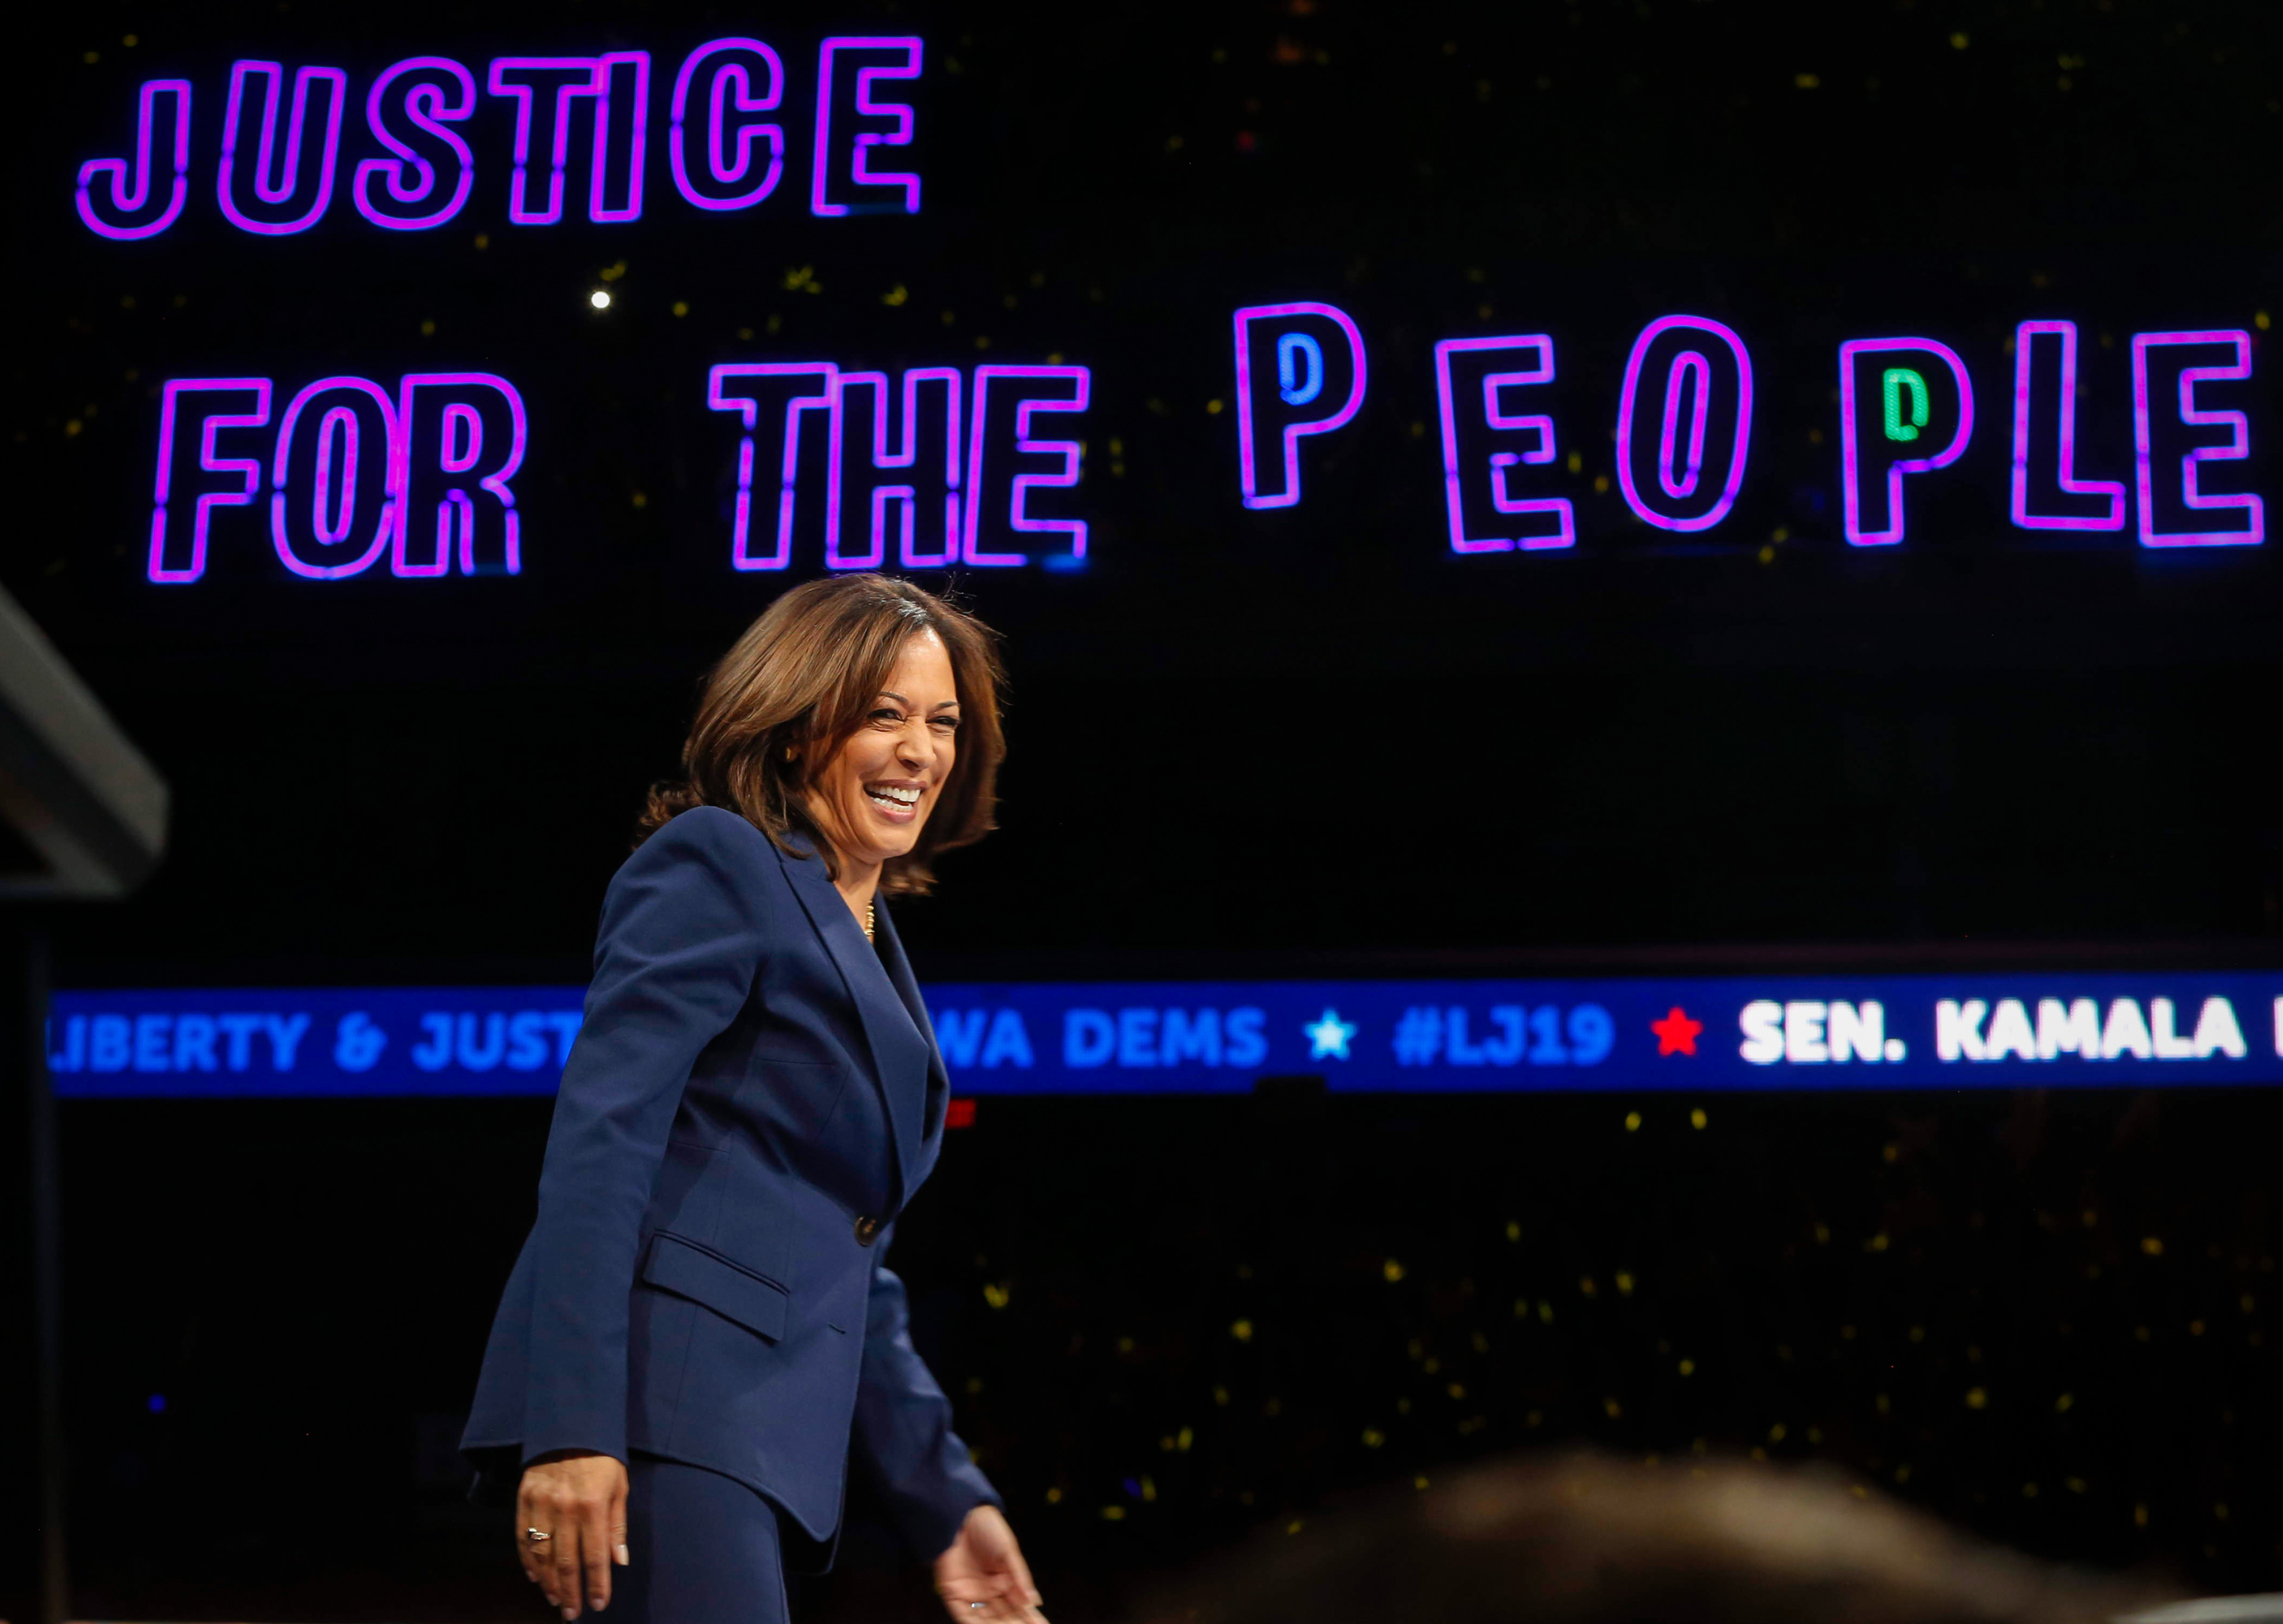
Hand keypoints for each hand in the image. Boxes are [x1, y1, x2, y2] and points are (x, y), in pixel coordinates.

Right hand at [517, 1449, 628, 1618]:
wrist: (569, 1424)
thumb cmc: (601, 1457)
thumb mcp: (619, 1486)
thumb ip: (617, 1526)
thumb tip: (619, 1561)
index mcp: (593, 1506)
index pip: (595, 1556)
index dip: (597, 1584)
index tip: (599, 1604)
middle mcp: (565, 1509)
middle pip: (566, 1562)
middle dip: (570, 1592)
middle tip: (573, 1614)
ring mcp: (541, 1505)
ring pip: (542, 1555)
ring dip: (549, 1582)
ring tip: (556, 1599)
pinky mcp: (524, 1499)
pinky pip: (523, 1537)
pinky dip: (528, 1561)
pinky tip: (535, 1577)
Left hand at [933, 1503, 1045, 1623]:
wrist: (960, 1516)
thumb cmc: (987, 1529)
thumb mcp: (1009, 1551)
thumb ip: (1020, 1577)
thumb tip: (1035, 1601)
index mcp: (1005, 1579)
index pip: (1020, 1604)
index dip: (1030, 1617)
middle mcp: (990, 1589)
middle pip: (1006, 1614)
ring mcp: (973, 1593)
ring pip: (988, 1619)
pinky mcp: (955, 1594)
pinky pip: (966, 1615)